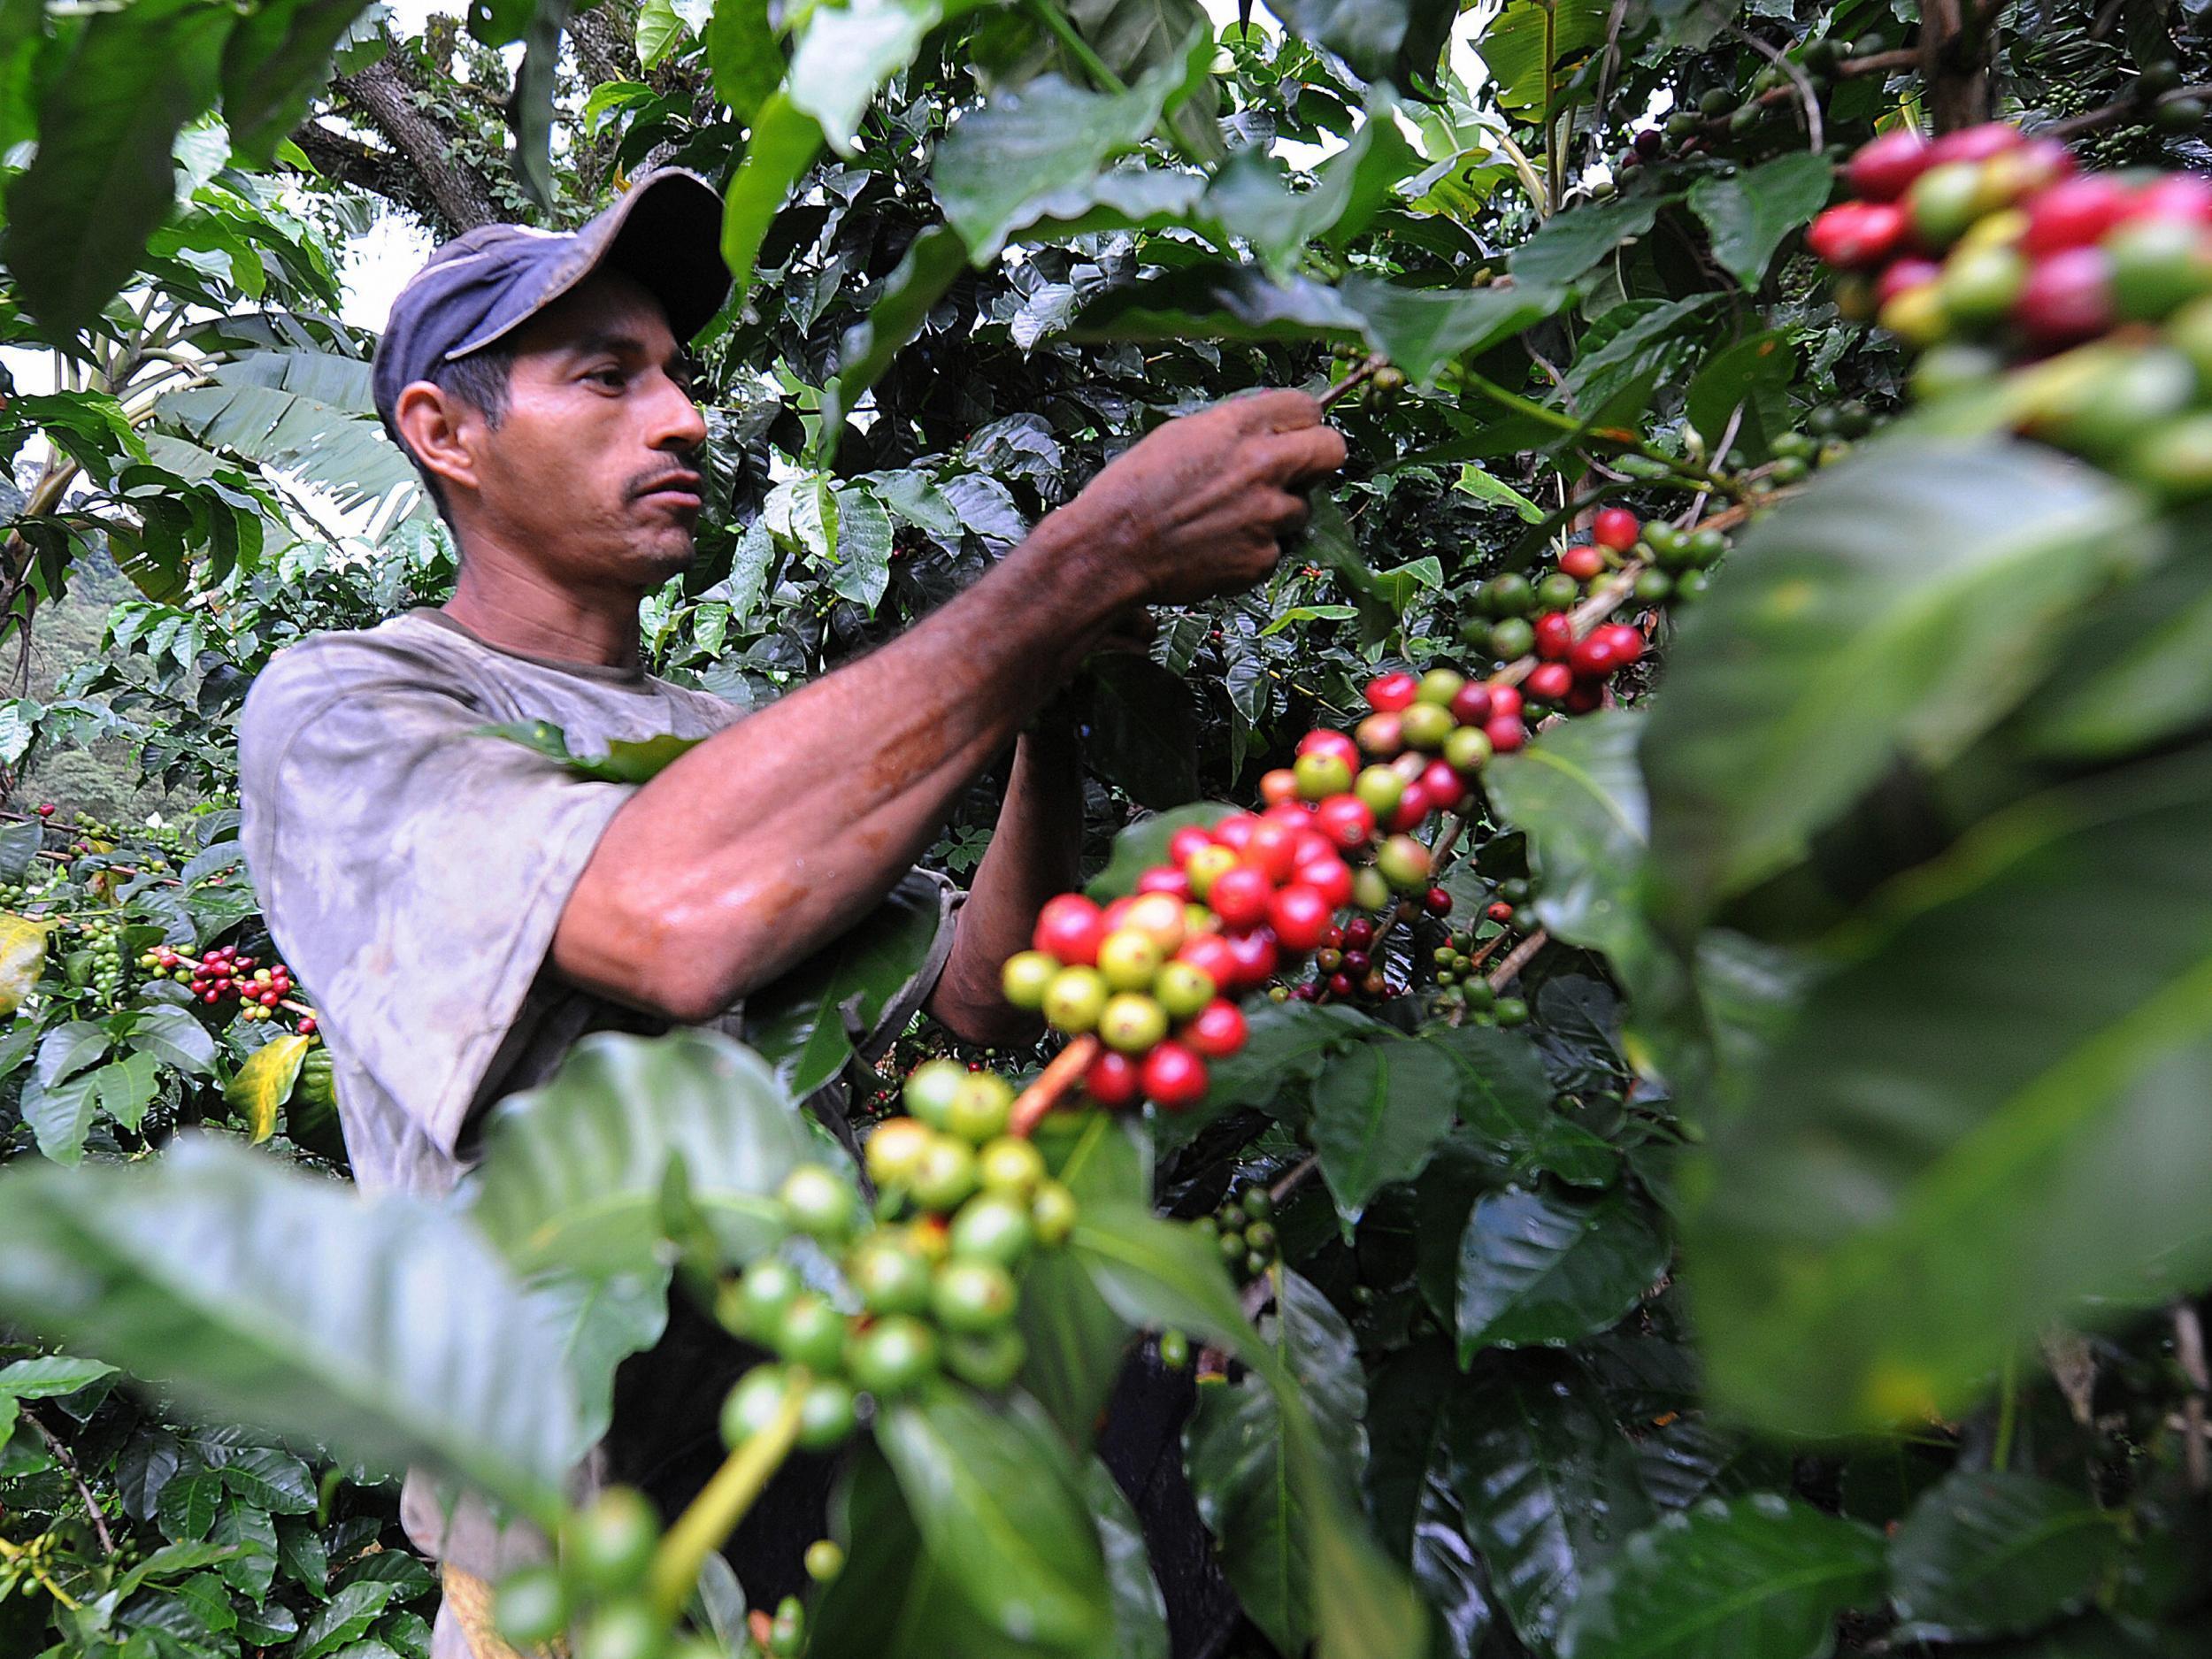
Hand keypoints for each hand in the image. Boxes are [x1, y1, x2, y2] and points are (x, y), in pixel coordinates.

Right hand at [1060, 390, 1346, 607]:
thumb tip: (1264, 429)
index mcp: (1240, 427)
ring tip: (1230, 519)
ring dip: (1277, 513)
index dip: (1301, 423)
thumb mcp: (1180, 435)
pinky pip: (1275, 550)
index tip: (1293, 434)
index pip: (1308, 408)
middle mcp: (1263, 466)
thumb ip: (1231, 429)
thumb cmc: (1134, 489)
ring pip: (1301, 509)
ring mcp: (1267, 516)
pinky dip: (1253, 550)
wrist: (1113, 549)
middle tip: (1296, 472)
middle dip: (1318, 460)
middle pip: (1332, 451)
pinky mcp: (1262, 558)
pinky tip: (1218, 547)